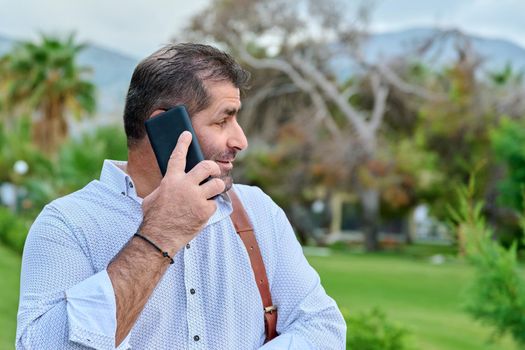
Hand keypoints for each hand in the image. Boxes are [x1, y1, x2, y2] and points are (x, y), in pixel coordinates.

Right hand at [140, 131, 225, 253]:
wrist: (158, 238)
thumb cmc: (153, 218)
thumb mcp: (153, 197)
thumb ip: (166, 187)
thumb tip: (172, 183)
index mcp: (171, 180)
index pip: (178, 156)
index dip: (183, 143)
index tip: (187, 134)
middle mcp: (185, 186)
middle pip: (207, 167)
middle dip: (213, 167)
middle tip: (214, 171)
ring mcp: (197, 198)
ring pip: (217, 184)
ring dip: (216, 187)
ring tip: (212, 191)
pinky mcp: (205, 211)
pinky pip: (214, 204)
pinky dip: (209, 207)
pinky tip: (202, 211)